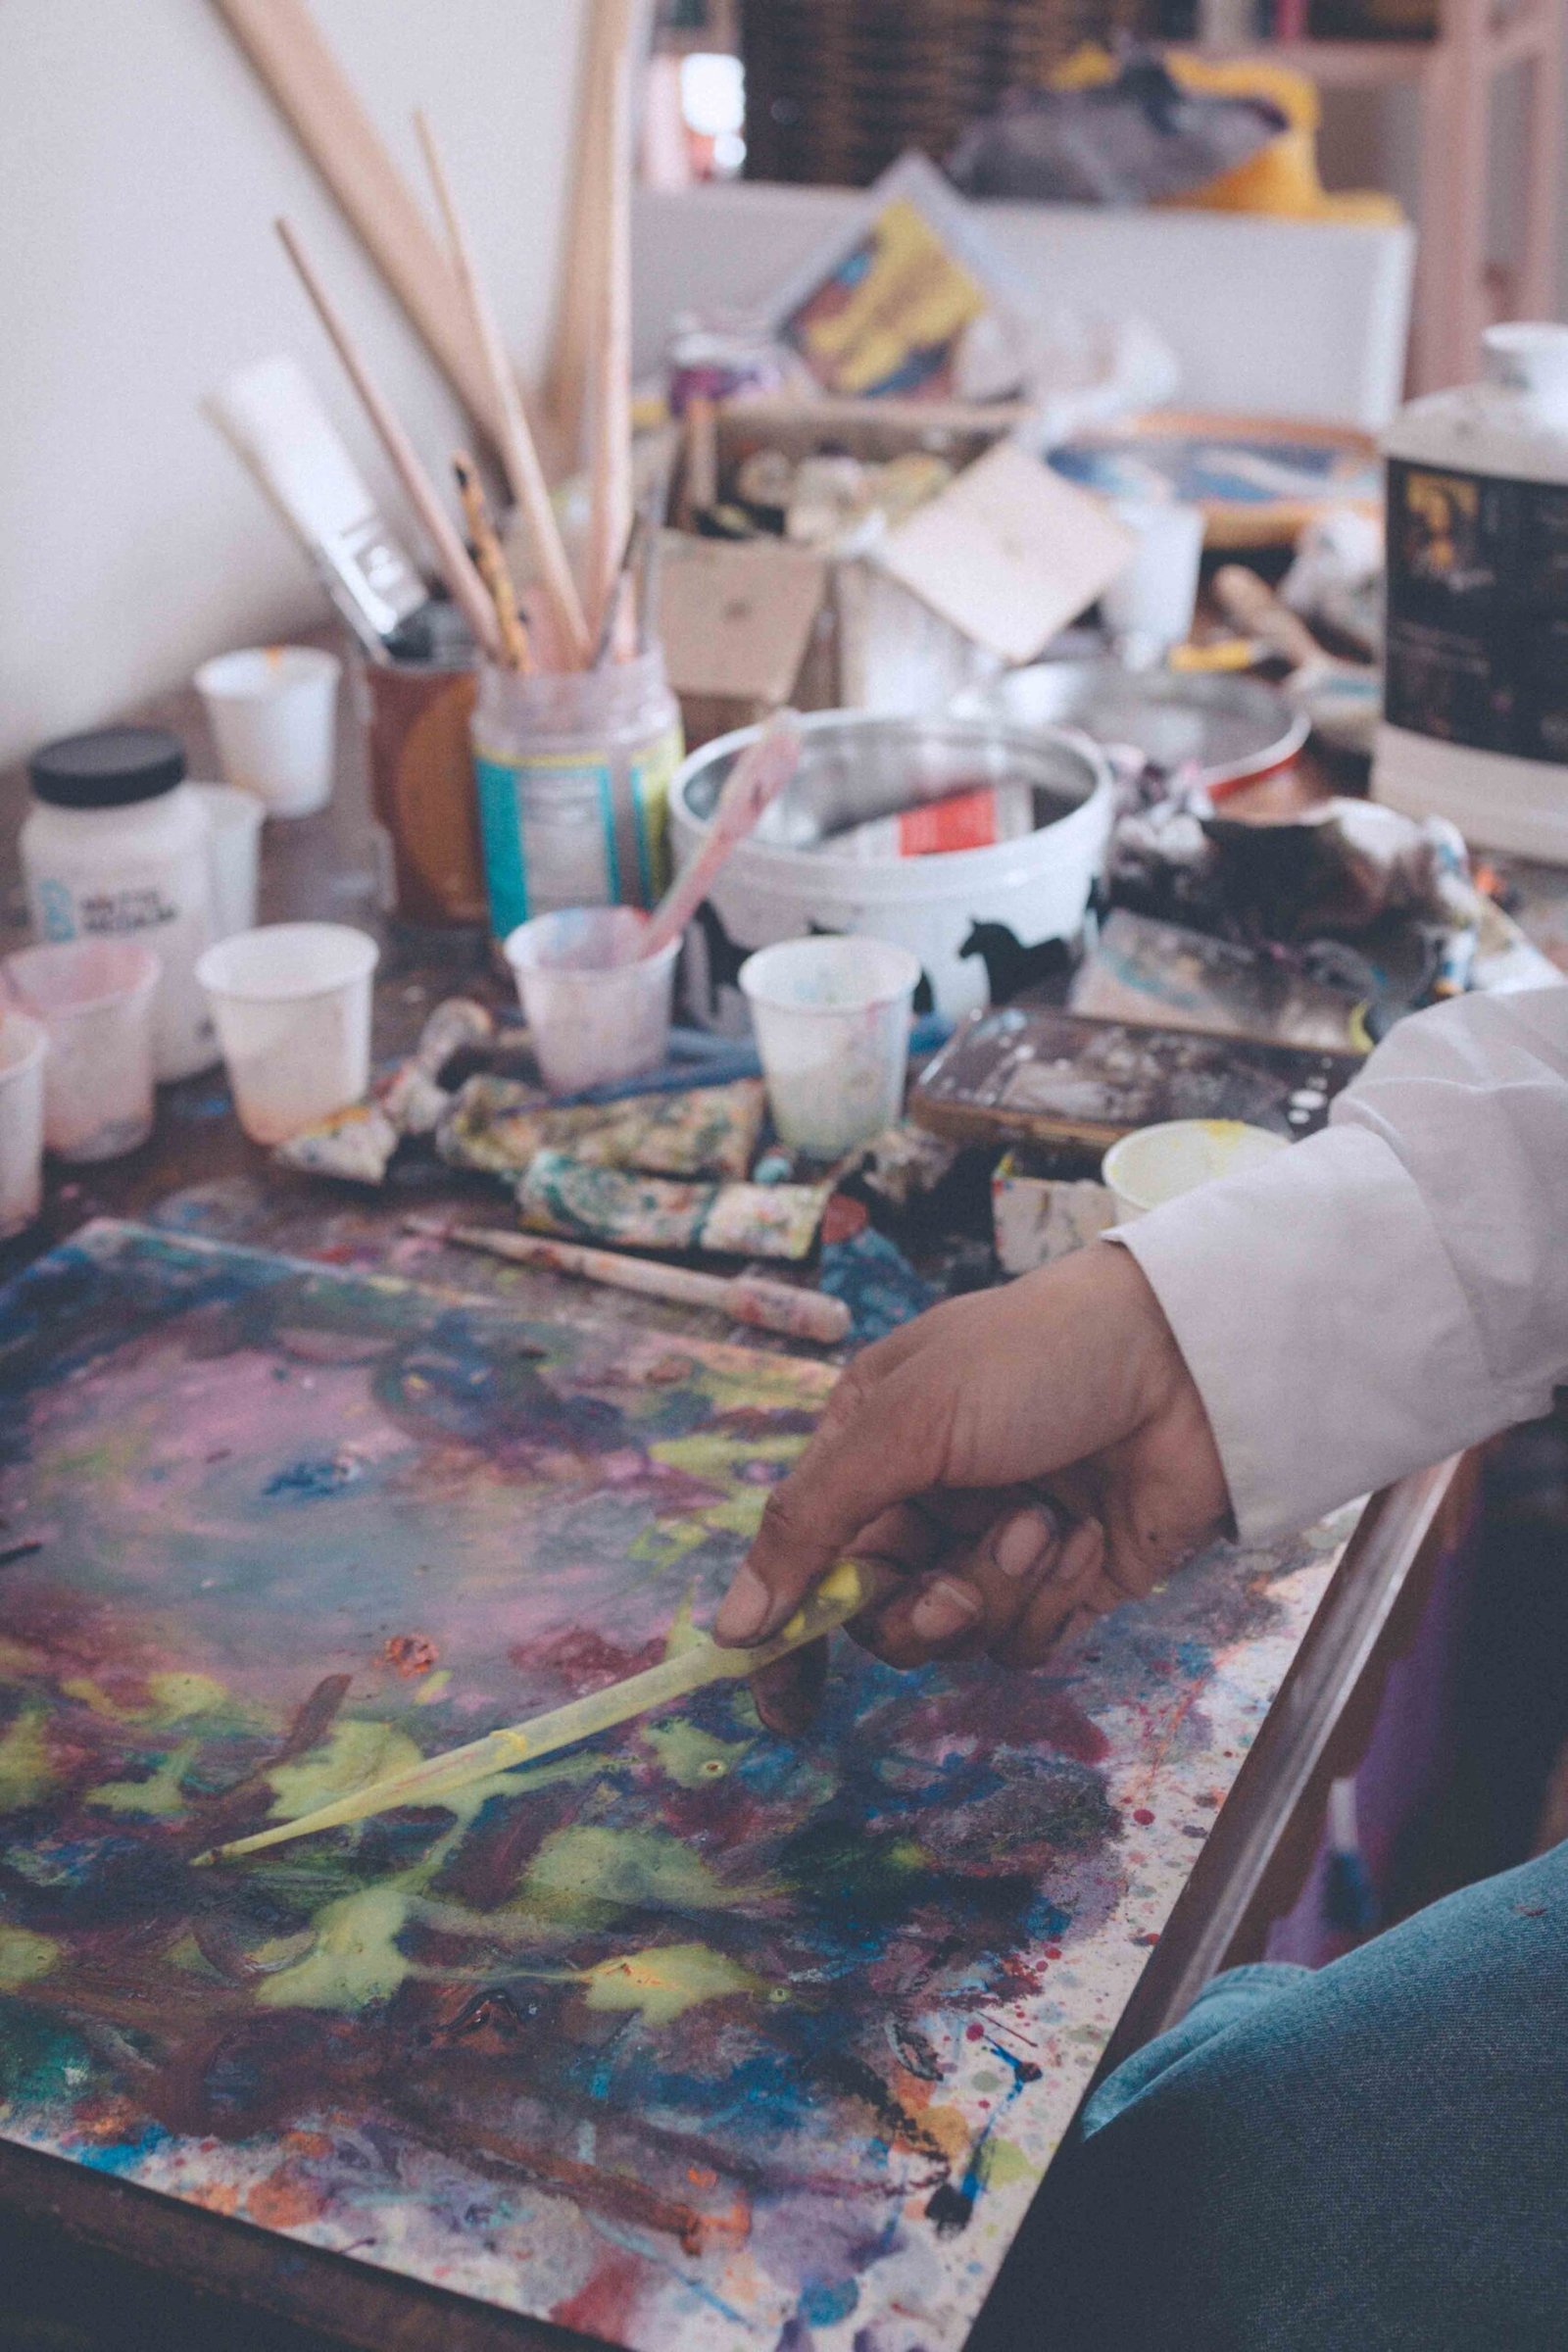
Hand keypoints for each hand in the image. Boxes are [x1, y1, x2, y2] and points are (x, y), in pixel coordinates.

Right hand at [714, 1241, 1230, 1728]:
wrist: (1187, 1361)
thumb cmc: (1034, 1359)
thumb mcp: (904, 1422)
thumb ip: (811, 1524)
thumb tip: (733, 1626)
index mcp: (872, 1445)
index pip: (808, 1555)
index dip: (790, 1629)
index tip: (785, 1704)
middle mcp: (928, 1500)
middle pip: (881, 1613)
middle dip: (921, 1608)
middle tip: (958, 1586)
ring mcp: (998, 1543)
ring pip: (957, 1635)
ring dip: (998, 1590)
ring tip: (1044, 1524)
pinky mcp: (1066, 1582)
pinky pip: (1026, 1639)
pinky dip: (1052, 1598)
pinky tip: (1084, 1537)